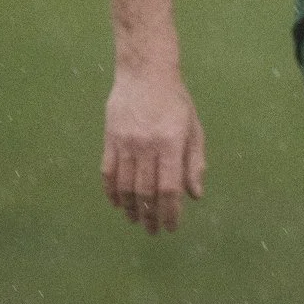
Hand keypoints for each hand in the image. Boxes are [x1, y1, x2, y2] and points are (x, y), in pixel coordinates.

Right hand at [102, 65, 205, 234]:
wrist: (145, 72)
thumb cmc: (175, 100)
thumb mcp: (193, 127)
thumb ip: (194, 161)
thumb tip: (195, 195)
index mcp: (172, 143)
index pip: (170, 187)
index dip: (170, 211)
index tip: (171, 227)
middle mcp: (147, 146)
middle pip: (146, 191)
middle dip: (150, 216)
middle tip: (154, 231)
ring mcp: (125, 143)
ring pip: (126, 185)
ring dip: (131, 208)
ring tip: (136, 221)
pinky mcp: (110, 139)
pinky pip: (108, 172)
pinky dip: (111, 191)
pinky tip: (117, 204)